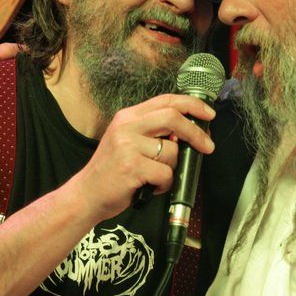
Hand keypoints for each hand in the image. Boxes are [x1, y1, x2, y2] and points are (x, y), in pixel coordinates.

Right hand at [69, 94, 215, 222]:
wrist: (86, 195)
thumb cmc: (111, 171)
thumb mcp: (127, 142)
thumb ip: (153, 133)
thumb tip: (188, 134)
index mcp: (128, 117)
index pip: (166, 100)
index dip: (192, 105)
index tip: (209, 114)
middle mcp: (127, 126)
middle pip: (173, 117)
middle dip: (196, 132)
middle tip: (208, 146)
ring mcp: (128, 146)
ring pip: (172, 152)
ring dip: (172, 169)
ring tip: (156, 177)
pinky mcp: (131, 167)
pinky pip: (165, 174)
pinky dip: (164, 185)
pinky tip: (151, 187)